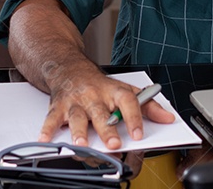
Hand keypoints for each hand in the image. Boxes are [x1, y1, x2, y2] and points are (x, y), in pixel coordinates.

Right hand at [38, 68, 175, 149]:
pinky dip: (47, 130)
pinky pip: (52, 119)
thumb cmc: (100, 85)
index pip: (128, 101)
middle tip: (113, 143)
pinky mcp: (59, 107)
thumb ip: (148, 105)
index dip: (134, 117)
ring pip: (78, 117)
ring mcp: (76, 102)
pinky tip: (45, 140)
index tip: (138, 134)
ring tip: (81, 144)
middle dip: (106, 129)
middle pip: (101, 113)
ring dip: (78, 131)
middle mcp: (95, 96)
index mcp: (114, 91)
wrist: (70, 68)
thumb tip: (168, 118)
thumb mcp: (126, 90)